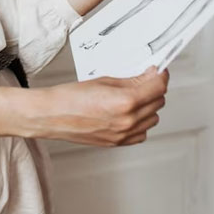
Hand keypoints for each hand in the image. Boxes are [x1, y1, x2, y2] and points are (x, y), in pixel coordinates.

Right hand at [35, 66, 169, 146]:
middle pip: (158, 102)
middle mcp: (128, 121)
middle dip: (154, 88)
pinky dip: (140, 122)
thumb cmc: (71, 97)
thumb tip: (149, 76)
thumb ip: (131, 80)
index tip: (158, 70)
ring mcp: (124, 134)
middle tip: (144, 79)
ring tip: (133, 96)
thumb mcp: (105, 80)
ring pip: (153, 118)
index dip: (161, 75)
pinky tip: (128, 112)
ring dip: (148, 105)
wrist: (52, 115)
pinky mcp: (118, 143)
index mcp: (125, 102)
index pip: (158, 87)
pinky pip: (142, 132)